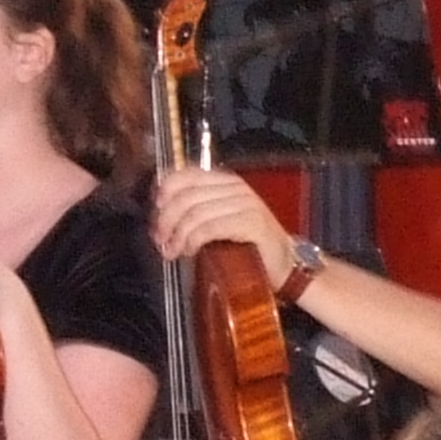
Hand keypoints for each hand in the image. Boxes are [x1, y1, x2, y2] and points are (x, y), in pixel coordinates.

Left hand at [150, 168, 297, 292]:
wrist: (285, 263)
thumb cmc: (249, 245)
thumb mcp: (220, 220)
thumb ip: (197, 211)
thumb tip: (161, 216)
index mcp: (226, 181)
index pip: (184, 175)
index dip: (164, 194)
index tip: (156, 217)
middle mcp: (236, 188)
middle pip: (186, 197)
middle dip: (166, 221)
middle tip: (160, 241)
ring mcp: (246, 204)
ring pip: (195, 213)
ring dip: (177, 235)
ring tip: (172, 251)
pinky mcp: (252, 223)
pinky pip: (210, 228)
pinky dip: (193, 240)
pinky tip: (189, 251)